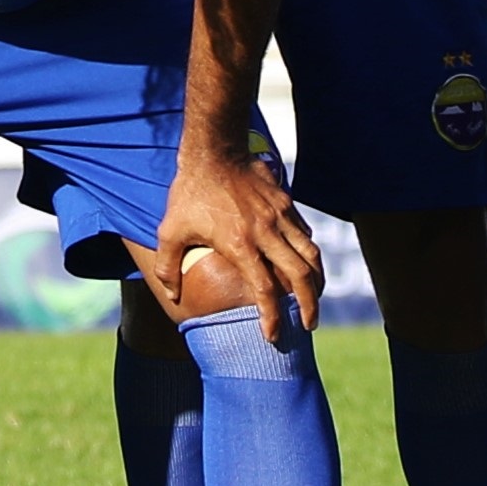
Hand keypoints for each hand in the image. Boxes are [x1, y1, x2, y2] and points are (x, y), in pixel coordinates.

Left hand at [142, 138, 323, 339]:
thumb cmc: (190, 191)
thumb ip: (168, 265)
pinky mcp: (286, 203)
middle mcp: (266, 233)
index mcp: (240, 244)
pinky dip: (309, 253)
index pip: (265, 290)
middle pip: (300, 276)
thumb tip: (173, 294)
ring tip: (315, 299)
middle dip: (309, 306)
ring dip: (317, 281)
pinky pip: (305, 233)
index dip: (272, 317)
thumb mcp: (169, 230)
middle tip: (308, 325)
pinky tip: (306, 265)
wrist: (215, 149)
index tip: (273, 336)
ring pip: (311, 255)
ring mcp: (280, 216)